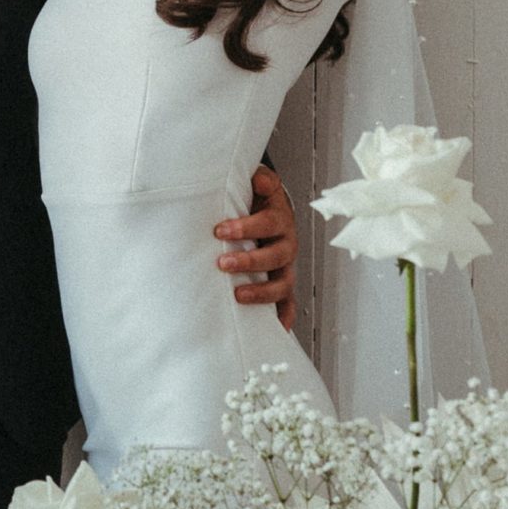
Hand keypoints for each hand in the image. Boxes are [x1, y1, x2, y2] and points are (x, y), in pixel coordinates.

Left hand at [216, 163, 298, 329]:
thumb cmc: (257, 199)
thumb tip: (260, 182)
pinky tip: (276, 329)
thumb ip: (260, 179)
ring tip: (238, 295)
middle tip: (223, 262)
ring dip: (262, 292)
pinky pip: (287, 304)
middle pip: (276, 256)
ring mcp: (285, 267)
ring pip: (282, 283)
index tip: (220, 229)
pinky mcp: (282, 283)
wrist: (270, 209)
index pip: (268, 223)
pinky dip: (283, 317)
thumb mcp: (258, 182)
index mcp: (279, 219)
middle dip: (249, 261)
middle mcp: (286, 244)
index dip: (247, 227)